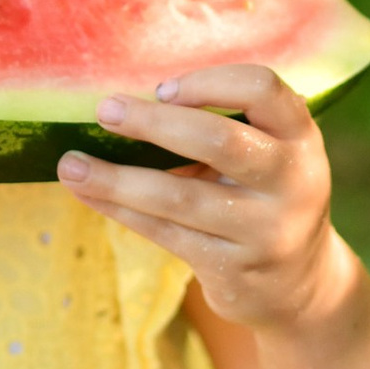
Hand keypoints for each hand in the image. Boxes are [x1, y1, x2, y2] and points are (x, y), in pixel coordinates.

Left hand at [56, 66, 340, 331]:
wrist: (299, 285)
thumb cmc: (265, 197)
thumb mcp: (268, 155)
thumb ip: (222, 127)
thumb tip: (126, 103)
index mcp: (300, 137)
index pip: (263, 89)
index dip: (209, 83)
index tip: (163, 89)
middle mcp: (292, 181)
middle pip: (220, 141)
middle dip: (153, 123)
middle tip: (105, 110)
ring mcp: (265, 230)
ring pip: (179, 198)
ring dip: (116, 179)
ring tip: (69, 164)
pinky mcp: (233, 268)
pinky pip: (164, 232)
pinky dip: (120, 210)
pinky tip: (89, 194)